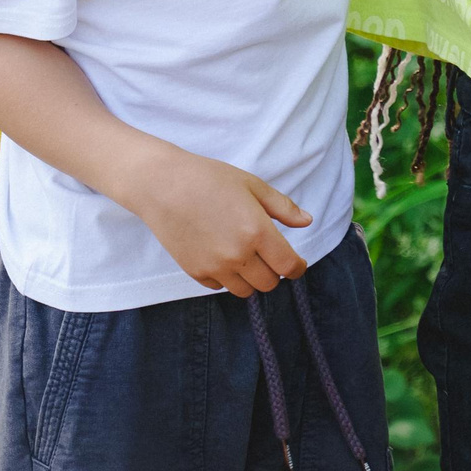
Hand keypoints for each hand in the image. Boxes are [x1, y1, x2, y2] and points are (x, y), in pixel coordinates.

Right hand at [121, 145, 312, 298]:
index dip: (298, 268)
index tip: (297, 264)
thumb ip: (283, 207)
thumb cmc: (210, 179)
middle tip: (268, 255)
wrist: (163, 185)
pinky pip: (220, 287)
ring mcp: (215, 267)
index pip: (288, 266)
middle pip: (269, 283)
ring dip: (251, 278)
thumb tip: (307, 221)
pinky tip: (223, 256)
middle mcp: (238, 255)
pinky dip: (227, 278)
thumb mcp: (252, 185)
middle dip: (274, 272)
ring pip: (245, 291)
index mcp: (257, 231)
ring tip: (247, 257)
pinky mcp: (195, 272)